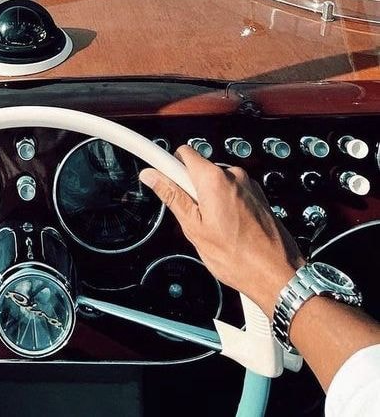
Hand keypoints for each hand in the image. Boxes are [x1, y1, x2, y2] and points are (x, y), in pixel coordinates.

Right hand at [139, 145, 304, 316]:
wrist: (277, 275)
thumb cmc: (239, 258)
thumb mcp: (194, 228)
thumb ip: (172, 197)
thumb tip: (152, 176)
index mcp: (215, 179)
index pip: (182, 153)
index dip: (165, 163)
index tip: (153, 167)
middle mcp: (233, 175)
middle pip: (199, 168)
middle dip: (189, 187)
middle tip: (191, 215)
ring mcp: (248, 185)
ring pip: (215, 182)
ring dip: (208, 197)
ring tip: (214, 227)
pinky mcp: (257, 196)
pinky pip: (231, 191)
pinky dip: (224, 203)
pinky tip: (228, 228)